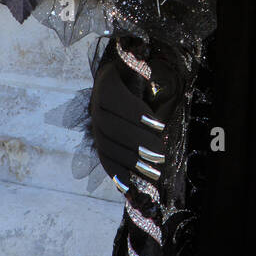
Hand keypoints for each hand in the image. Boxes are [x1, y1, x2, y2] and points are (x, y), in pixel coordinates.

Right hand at [89, 47, 180, 189]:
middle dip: (136, 143)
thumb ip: (147, 72)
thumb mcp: (146, 68)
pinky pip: (104, 158)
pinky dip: (115, 173)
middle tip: (161, 156)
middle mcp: (95, 102)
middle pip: (109, 127)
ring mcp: (95, 124)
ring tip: (154, 173)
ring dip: (129, 162)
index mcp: (106, 80)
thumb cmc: (143, 72)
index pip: (112, 97)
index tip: (159, 124)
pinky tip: (128, 187)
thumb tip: (150, 74)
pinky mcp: (101, 140)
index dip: (133, 112)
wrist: (128, 77)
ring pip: (106, 145)